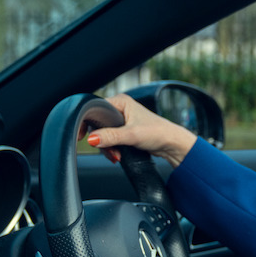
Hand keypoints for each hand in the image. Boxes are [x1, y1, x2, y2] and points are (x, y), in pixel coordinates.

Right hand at [82, 94, 198, 166]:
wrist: (172, 144)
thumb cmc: (158, 133)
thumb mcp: (131, 135)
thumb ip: (111, 137)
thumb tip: (92, 139)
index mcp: (120, 101)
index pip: (95, 110)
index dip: (89, 123)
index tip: (84, 137)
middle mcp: (120, 108)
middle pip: (99, 125)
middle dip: (102, 141)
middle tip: (111, 151)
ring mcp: (123, 120)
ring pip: (104, 134)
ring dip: (108, 147)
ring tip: (117, 155)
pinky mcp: (125, 130)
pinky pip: (111, 139)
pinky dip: (113, 148)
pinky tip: (118, 154)